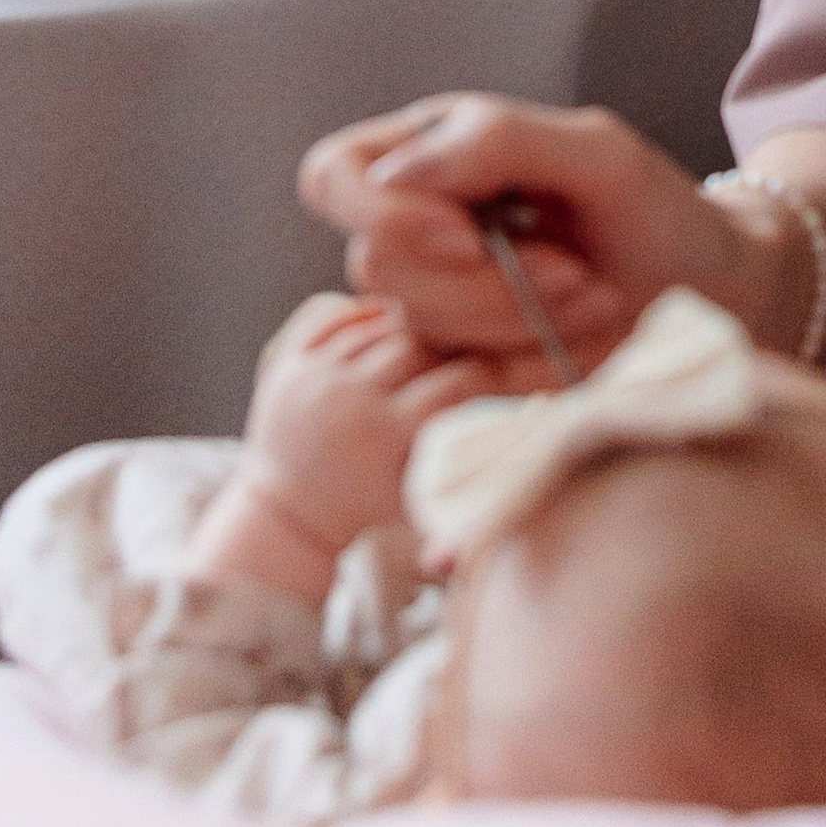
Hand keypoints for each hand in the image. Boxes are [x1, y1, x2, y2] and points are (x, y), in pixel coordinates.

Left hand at [237, 293, 486, 561]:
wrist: (290, 511)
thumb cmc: (370, 506)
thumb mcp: (422, 492)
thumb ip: (472, 458)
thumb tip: (535, 409)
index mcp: (383, 437)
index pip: (454, 385)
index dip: (487, 373)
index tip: (503, 369)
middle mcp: (348, 401)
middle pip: (418, 346)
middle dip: (451, 342)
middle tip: (472, 339)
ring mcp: (316, 378)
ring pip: (382, 325)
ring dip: (413, 326)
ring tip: (437, 331)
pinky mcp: (290, 363)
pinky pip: (339, 317)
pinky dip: (370, 314)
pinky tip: (394, 319)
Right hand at [298, 97, 780, 371]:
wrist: (717, 299)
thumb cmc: (660, 211)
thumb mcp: (596, 153)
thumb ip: (496, 139)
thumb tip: (395, 174)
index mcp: (435, 156)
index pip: (336, 175)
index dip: (383, 212)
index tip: (469, 239)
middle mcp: (422, 229)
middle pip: (376, 266)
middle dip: (478, 283)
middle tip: (574, 276)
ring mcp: (440, 304)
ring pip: (412, 328)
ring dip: (508, 322)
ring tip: (591, 302)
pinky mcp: (467, 368)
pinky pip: (450, 383)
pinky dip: (522, 367)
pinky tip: (578, 347)